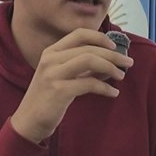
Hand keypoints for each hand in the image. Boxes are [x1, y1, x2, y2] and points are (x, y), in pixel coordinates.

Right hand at [10, 28, 133, 143]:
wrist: (28, 122)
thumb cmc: (47, 99)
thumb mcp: (61, 77)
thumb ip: (81, 68)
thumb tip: (109, 62)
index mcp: (51, 52)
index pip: (79, 34)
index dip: (99, 37)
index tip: (114, 46)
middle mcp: (51, 59)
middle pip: (89, 48)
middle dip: (113, 54)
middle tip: (128, 62)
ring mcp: (53, 74)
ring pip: (90, 60)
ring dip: (110, 67)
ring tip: (121, 75)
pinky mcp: (59, 91)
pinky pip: (89, 83)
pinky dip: (105, 87)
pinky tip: (113, 93)